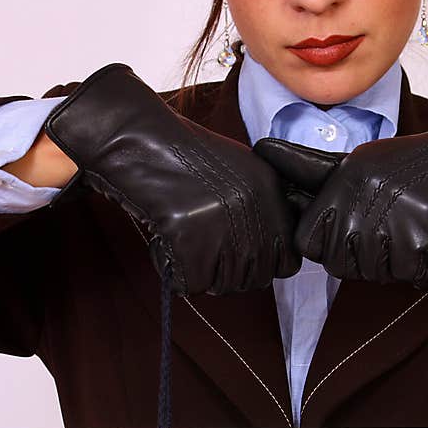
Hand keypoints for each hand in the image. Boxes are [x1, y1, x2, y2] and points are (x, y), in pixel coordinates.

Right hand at [43, 62, 300, 296]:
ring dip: (204, 273)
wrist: (140, 141)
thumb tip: (274, 251)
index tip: (239, 254)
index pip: (287, 263)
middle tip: (205, 249)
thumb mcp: (245, 171)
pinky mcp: (191, 242)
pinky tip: (168, 243)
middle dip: (231, 273)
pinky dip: (177, 272)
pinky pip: (193, 284)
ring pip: (225, 286)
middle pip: (255, 279)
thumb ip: (266, 209)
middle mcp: (255, 213)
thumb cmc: (186, 157)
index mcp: (272, 195)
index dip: (263, 265)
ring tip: (185, 240)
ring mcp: (224, 229)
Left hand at [254, 92, 427, 288]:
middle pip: (337, 264)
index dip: (332, 244)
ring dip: (395, 260)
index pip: (308, 243)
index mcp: (338, 179)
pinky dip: (425, 263)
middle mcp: (356, 193)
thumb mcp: (358, 162)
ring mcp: (387, 213)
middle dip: (363, 256)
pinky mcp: (418, 233)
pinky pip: (407, 274)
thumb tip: (262, 150)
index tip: (359, 224)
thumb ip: (309, 170)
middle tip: (393, 224)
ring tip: (415, 224)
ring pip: (371, 272)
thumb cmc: (414, 168)